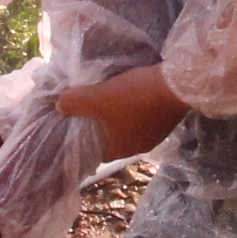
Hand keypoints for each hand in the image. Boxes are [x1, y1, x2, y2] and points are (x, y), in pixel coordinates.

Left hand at [55, 64, 188, 158]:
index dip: (84, 139)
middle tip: (90, 108)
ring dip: (119, 118)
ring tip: (109, 99)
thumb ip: (74, 103)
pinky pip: (143, 119)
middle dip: (101, 126)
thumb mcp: (97, 97)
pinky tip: (132, 96)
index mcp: (120, 150)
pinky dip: (135, 110)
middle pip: (112, 140)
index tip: (77, 124)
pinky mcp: (166, 121)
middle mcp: (138, 148)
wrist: (177, 84)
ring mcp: (155, 136)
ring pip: (129, 129)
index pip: (96, 153)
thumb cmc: (133, 97)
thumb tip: (60, 105)